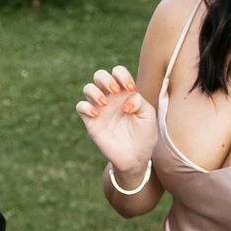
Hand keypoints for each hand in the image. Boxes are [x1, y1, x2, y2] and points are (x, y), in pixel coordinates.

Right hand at [76, 66, 158, 180]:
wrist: (135, 158)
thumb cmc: (144, 136)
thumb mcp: (148, 117)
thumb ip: (140, 103)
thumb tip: (125, 102)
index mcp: (125, 93)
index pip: (118, 72)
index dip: (122, 74)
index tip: (130, 88)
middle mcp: (111, 98)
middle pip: (100, 75)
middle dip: (106, 78)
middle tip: (116, 90)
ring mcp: (100, 109)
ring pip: (88, 88)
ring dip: (95, 91)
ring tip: (106, 103)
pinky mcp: (91, 121)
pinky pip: (81, 106)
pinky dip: (86, 106)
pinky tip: (97, 114)